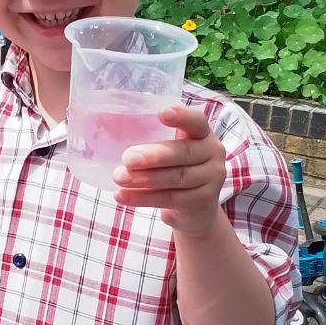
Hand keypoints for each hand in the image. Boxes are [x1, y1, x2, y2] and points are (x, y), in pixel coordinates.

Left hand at [112, 105, 225, 235]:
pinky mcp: (201, 202)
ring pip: (175, 178)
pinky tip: (122, 196)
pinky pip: (168, 199)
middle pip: (182, 153)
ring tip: (119, 177)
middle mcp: (213, 155)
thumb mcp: (173, 153)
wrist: (197, 211)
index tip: (161, 113)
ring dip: (144, 179)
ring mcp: (210, 180)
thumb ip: (156, 141)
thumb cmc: (177, 171)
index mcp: (203, 135)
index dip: (181, 117)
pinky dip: (142, 198)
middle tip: (127, 158)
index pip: (197, 122)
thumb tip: (113, 133)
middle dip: (153, 156)